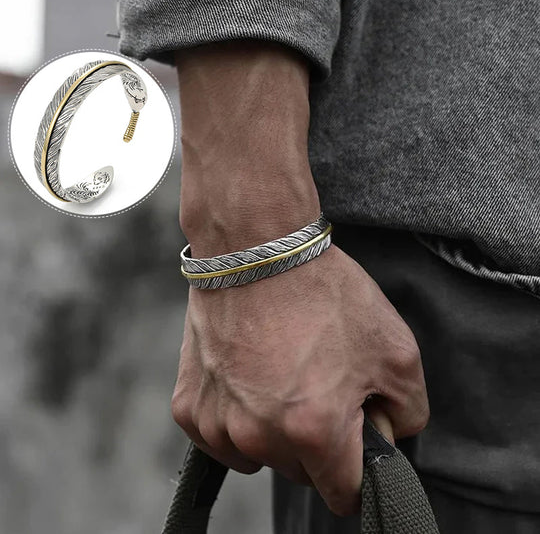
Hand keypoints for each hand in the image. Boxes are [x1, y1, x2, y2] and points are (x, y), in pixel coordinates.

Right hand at [172, 243, 428, 515]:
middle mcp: (260, 437)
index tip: (357, 442)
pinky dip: (238, 416)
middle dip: (318, 443)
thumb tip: (386, 438)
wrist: (256, 249)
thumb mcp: (396, 350)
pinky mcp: (189, 406)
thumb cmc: (323, 293)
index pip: (344, 495)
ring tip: (281, 374)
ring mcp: (218, 423)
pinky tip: (249, 376)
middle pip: (302, 473)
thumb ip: (407, 414)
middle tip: (321, 384)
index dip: (360, 471)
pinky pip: (221, 436)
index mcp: (315, 431)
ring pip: (260, 456)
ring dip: (275, 430)